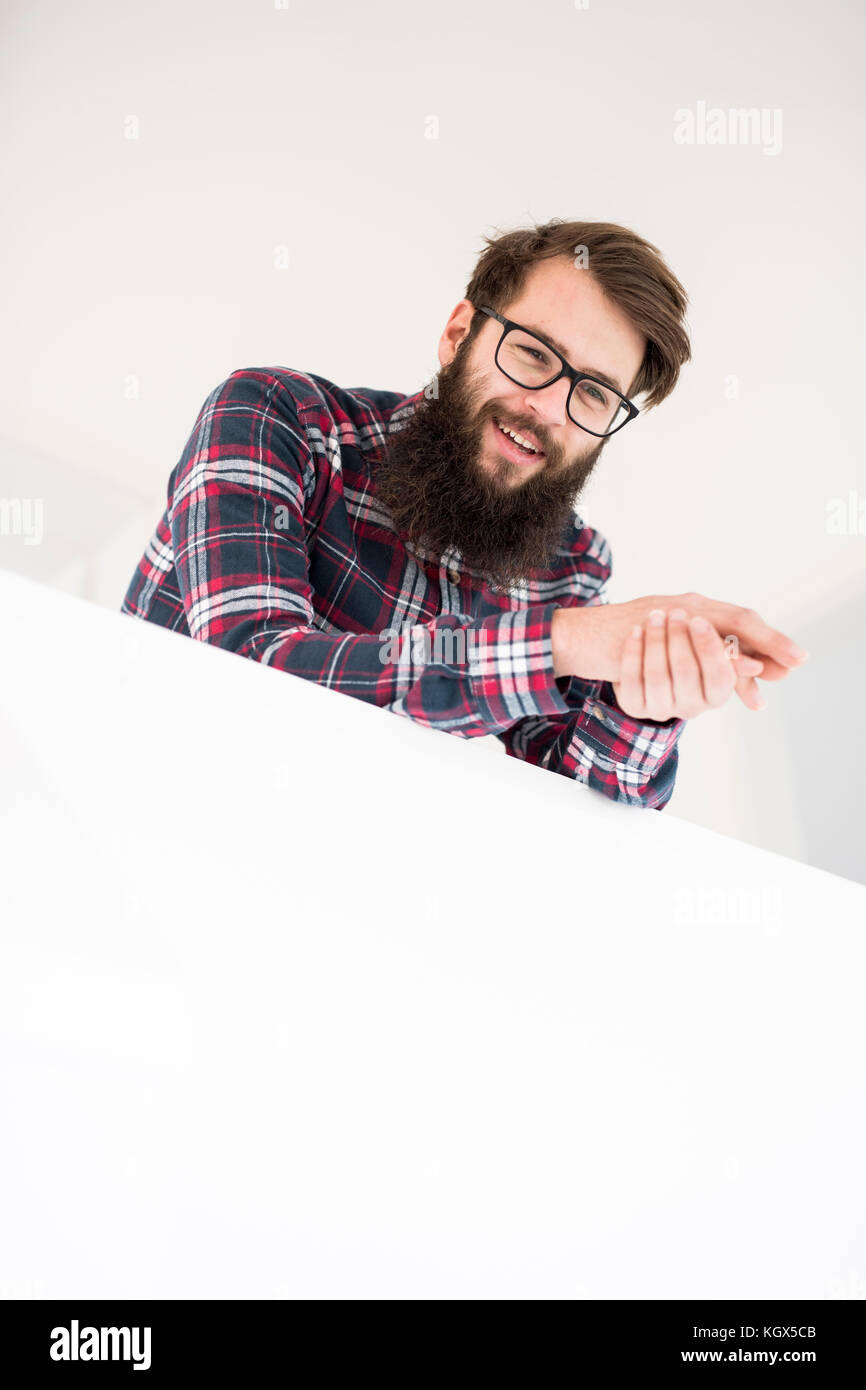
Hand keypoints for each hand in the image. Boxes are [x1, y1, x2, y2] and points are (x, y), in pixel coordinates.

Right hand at [552, 591, 807, 712]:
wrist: (579, 635)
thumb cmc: (624, 637)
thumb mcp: (669, 639)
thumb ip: (708, 649)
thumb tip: (752, 668)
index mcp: (692, 603)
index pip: (740, 616)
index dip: (769, 636)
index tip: (795, 659)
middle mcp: (685, 605)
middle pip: (737, 621)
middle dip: (766, 645)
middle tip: (788, 668)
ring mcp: (666, 615)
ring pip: (714, 634)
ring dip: (738, 661)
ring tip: (759, 683)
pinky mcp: (649, 634)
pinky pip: (683, 651)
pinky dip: (707, 665)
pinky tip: (726, 681)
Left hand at [611, 607, 766, 720]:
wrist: (625, 651)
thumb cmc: (679, 639)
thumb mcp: (709, 638)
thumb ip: (741, 649)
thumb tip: (789, 667)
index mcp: (714, 693)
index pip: (722, 676)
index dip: (714, 650)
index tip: (704, 620)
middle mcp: (691, 706)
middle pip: (691, 676)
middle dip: (684, 641)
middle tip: (680, 613)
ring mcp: (661, 707)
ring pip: (659, 678)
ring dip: (658, 643)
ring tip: (655, 616)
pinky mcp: (634, 703)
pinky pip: (630, 681)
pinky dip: (633, 654)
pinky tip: (634, 633)